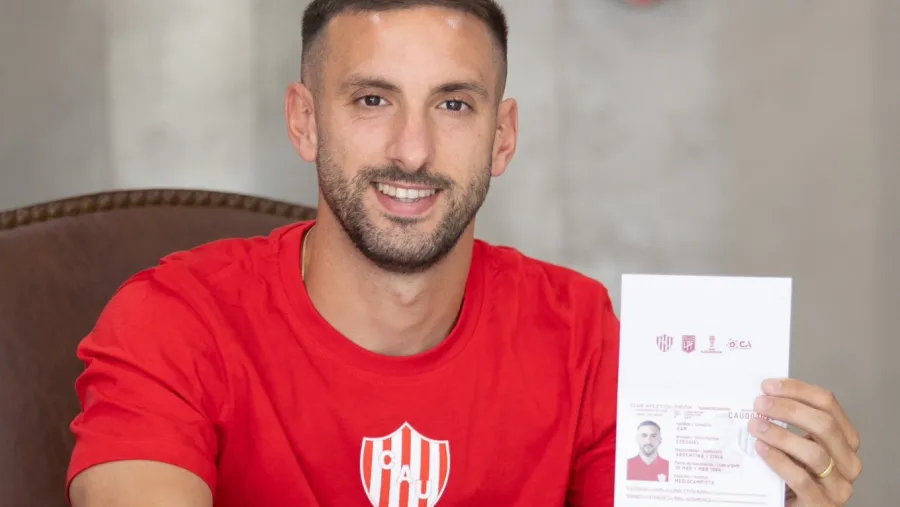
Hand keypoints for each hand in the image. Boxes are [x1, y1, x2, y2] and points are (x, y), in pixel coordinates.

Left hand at [748, 378, 861, 506]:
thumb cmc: (794, 474)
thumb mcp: (797, 445)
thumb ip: (789, 424)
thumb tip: (763, 396)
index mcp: (845, 440)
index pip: (828, 404)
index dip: (798, 390)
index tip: (769, 385)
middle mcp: (848, 462)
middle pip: (824, 425)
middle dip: (788, 409)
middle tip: (760, 404)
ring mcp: (838, 486)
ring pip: (814, 453)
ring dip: (780, 435)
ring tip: (755, 425)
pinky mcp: (821, 505)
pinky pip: (801, 479)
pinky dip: (778, 460)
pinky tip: (761, 449)